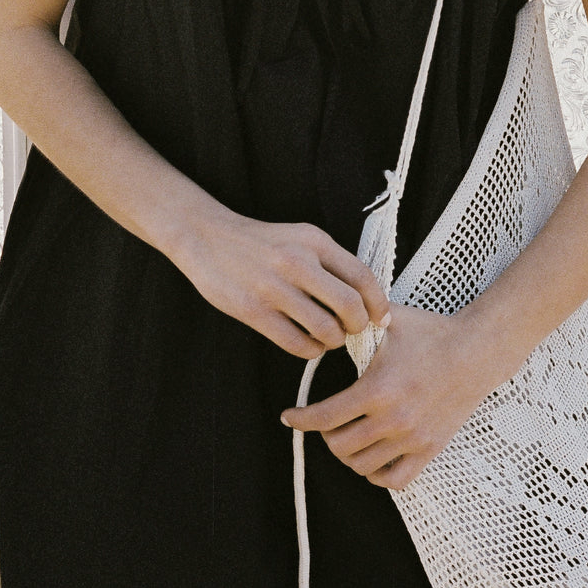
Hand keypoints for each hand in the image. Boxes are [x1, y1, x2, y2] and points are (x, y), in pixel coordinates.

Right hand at [173, 208, 390, 358]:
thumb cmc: (262, 243)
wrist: (207, 238)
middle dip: (358, 326)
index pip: (362, 276)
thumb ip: (329, 262)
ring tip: (327, 337)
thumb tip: (365, 299)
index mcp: (314, 241)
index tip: (380, 318)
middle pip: (349, 306)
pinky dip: (310, 350)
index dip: (378, 303)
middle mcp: (297, 262)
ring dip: (333, 341)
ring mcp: (274, 287)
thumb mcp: (300, 238)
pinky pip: (297, 343)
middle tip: (352, 330)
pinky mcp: (254, 310)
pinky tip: (307, 343)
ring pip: (325, 329)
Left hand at [281, 302, 509, 488]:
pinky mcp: (430, 449)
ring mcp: (413, 439)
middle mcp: (393, 420)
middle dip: (324, 434)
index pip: (325, 416)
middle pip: (339, 446)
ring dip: (347, 454)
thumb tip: (326, 315)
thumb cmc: (430, 332)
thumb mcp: (388, 321)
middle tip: (323, 421)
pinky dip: (377, 474)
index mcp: (377, 389)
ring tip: (345, 436)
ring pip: (363, 466)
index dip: (300, 419)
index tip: (288, 416)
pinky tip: (371, 457)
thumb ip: (355, 321)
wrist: (476, 351)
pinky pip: (396, 480)